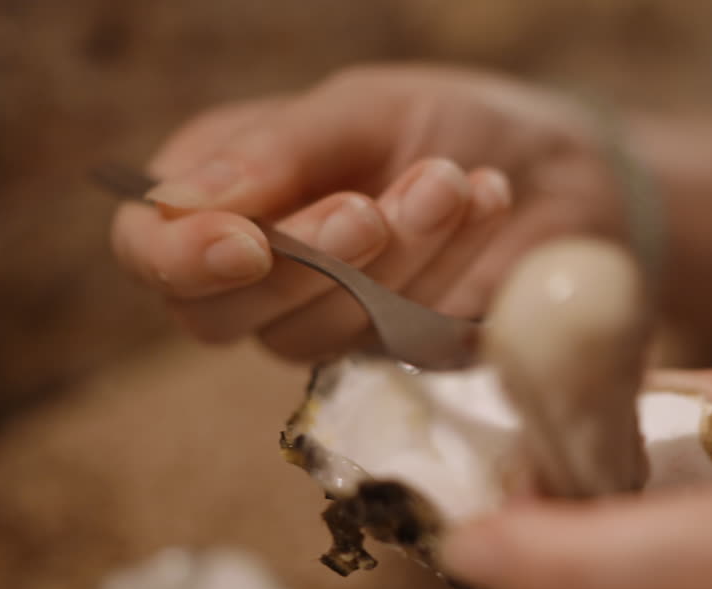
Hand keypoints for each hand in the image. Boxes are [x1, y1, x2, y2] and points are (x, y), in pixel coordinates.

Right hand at [110, 65, 621, 360]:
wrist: (560, 166)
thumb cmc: (448, 121)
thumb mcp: (365, 109)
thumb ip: (281, 151)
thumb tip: (181, 204)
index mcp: (222, 190)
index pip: (151, 248)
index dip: (181, 259)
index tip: (247, 244)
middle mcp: (257, 269)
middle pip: (219, 313)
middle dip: (308, 261)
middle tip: (380, 205)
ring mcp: (323, 321)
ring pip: (311, 333)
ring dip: (391, 261)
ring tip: (454, 183)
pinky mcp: (389, 356)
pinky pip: (390, 345)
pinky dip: (441, 281)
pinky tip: (486, 207)